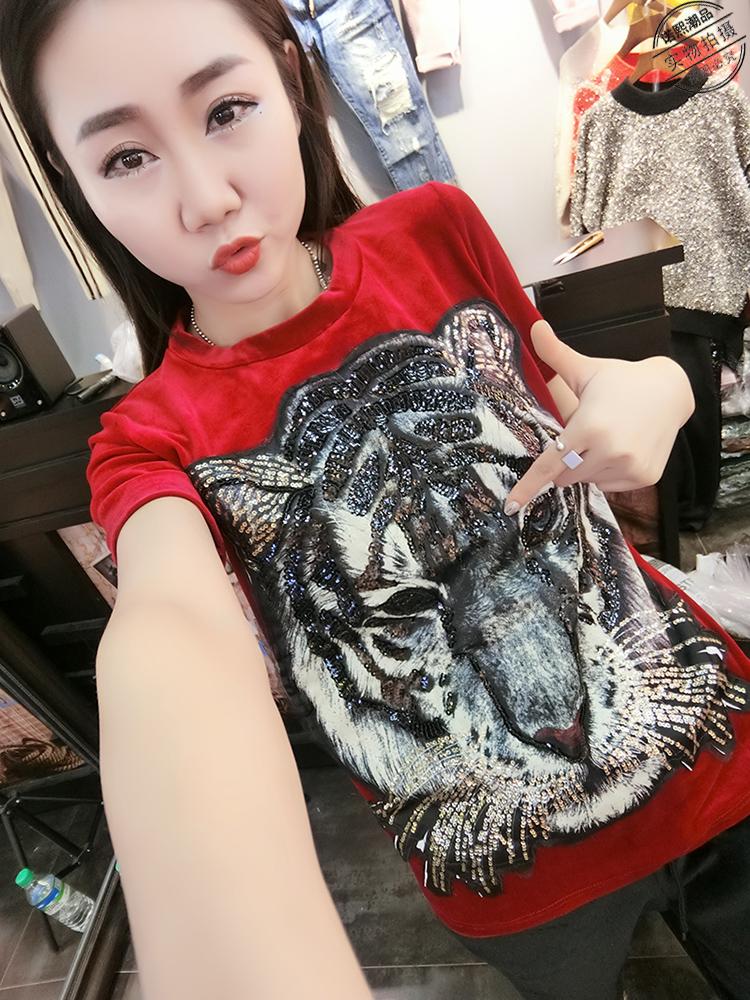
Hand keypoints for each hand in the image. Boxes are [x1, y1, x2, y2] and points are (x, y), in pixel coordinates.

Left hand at [503, 320, 694, 513]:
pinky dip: (607, 472)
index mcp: (589, 427)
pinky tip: (620, 448)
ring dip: (586, 466)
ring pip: (588, 481)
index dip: (528, 487)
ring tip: (605, 437)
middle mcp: (610, 451)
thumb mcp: (586, 369)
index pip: (550, 464)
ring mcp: (629, 467)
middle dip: (565, 460)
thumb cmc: (620, 380)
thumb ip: (555, 355)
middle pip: (566, 475)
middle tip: (582, 434)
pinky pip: (609, 485)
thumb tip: (532, 325)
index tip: (511, 506)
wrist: (671, 391)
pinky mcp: (644, 477)